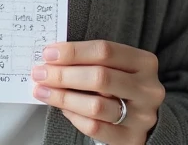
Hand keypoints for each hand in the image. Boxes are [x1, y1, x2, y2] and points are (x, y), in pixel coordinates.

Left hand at [29, 40, 164, 144]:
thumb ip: (92, 60)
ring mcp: (142, 116)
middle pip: (100, 77)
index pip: (105, 51)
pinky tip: (63, 108)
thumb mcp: (118, 67)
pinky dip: (74, 116)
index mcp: (144, 63)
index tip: (49, 53)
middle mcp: (147, 89)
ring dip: (63, 97)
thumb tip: (53, 58)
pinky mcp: (132, 138)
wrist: (144, 118)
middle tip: (41, 73)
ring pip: (95, 106)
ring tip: (43, 91)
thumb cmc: (123, 86)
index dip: (73, 51)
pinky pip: (95, 128)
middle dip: (64, 74)